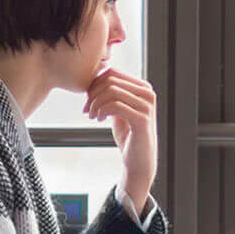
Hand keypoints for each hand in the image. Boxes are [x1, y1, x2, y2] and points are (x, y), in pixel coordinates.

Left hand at [83, 69, 156, 212]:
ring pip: (112, 91)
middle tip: (86, 109)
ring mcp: (146, 106)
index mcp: (143, 87)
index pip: (113, 73)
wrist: (138, 161)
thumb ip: (111, 94)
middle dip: (93, 94)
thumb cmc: (128, 135)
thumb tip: (95, 76)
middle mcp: (148, 93)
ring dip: (95, 103)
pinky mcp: (142, 119)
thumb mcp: (118, 110)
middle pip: (111, 80)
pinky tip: (99, 119)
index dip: (95, 83)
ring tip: (92, 115)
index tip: (88, 100)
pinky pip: (115, 105)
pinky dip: (101, 110)